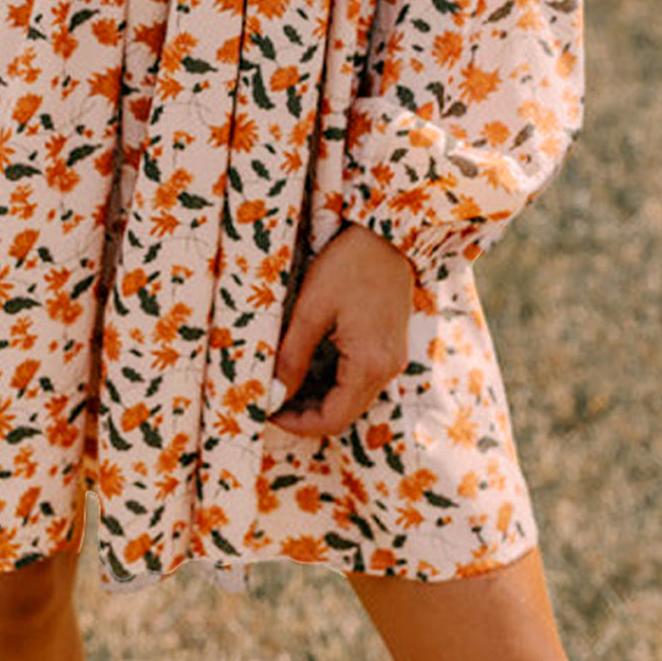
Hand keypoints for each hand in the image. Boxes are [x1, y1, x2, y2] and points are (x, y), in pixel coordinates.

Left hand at [269, 222, 415, 437]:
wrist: (387, 236)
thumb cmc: (349, 264)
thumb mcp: (312, 308)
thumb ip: (294, 355)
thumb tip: (275, 391)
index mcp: (370, 363)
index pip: (333, 419)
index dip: (298, 424)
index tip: (268, 412)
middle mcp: (387, 369)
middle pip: (345, 413)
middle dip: (306, 414)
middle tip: (272, 401)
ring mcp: (393, 359)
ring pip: (353, 399)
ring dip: (320, 400)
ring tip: (285, 386)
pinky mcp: (391, 347)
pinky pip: (362, 380)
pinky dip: (335, 384)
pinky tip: (310, 370)